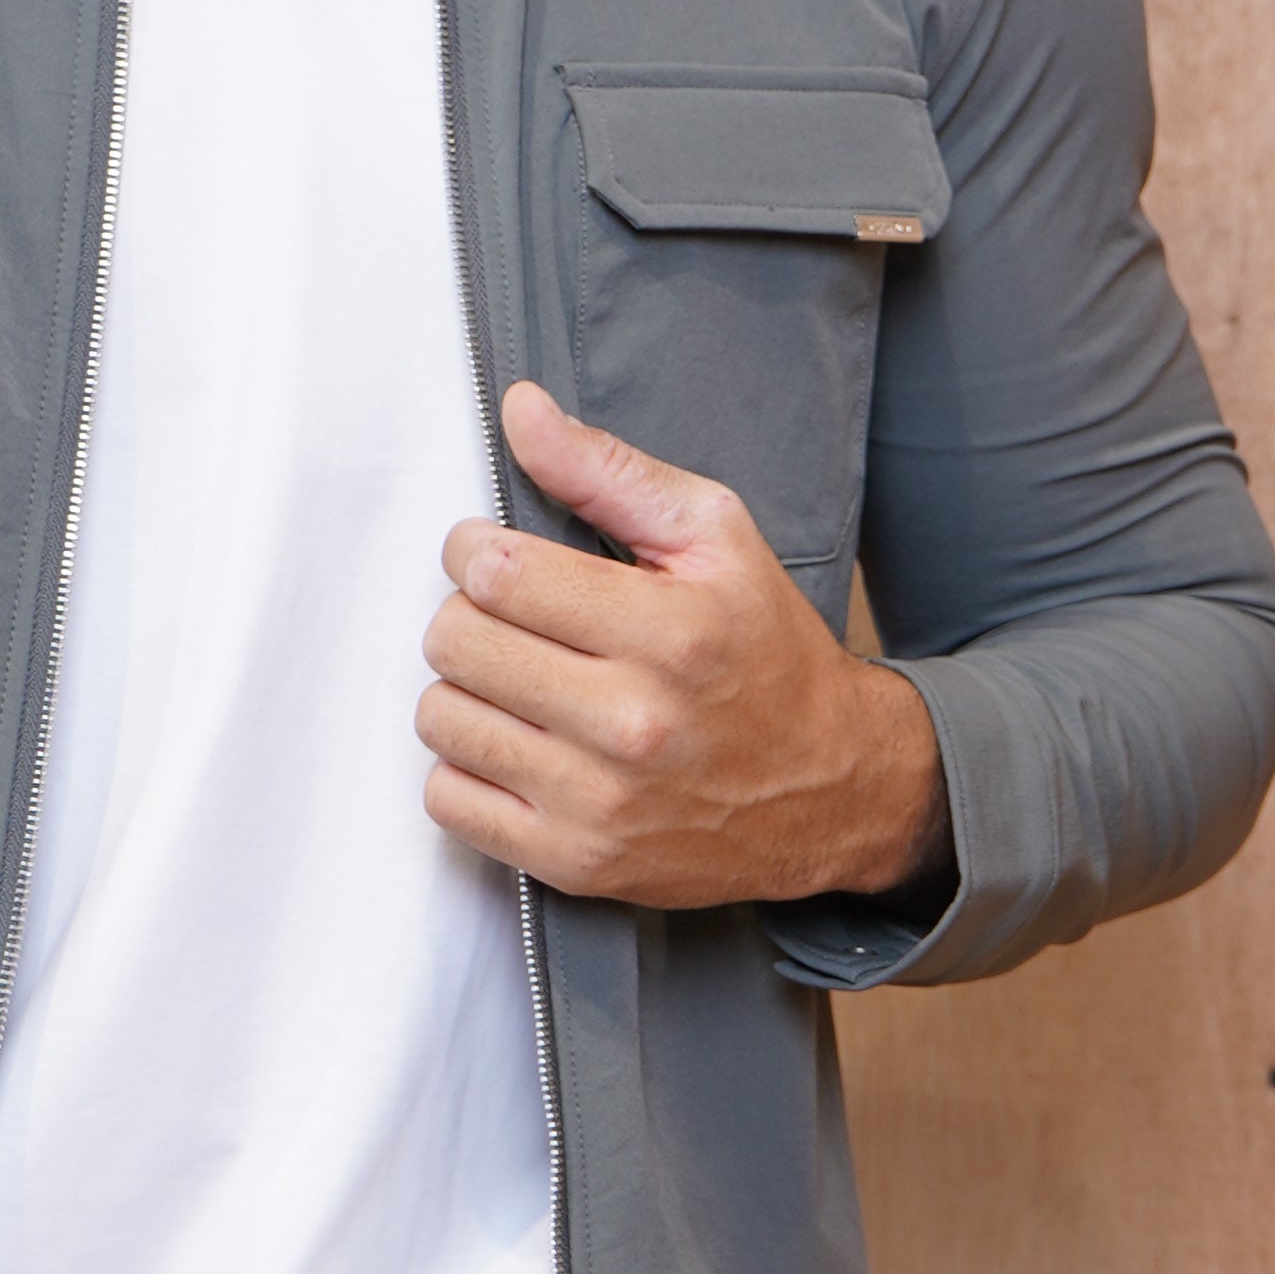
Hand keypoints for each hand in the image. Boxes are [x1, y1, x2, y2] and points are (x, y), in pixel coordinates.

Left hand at [418, 381, 949, 909]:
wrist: (831, 788)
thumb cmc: (766, 650)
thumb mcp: (716, 537)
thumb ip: (609, 471)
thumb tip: (520, 410)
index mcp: (668, 631)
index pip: (497, 572)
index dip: (475, 550)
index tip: (496, 555)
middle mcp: (632, 722)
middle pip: (456, 642)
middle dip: (468, 615)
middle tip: (508, 619)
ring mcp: (599, 802)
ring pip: (442, 719)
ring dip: (463, 690)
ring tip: (515, 680)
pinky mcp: (575, 863)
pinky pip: (449, 801)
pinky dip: (465, 767)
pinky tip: (516, 743)